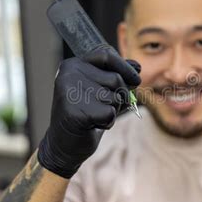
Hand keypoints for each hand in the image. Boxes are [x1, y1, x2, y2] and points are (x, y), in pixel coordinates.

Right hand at [38, 47, 140, 177]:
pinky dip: (108, 122)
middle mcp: (69, 75)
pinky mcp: (76, 112)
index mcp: (73, 65)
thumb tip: (137, 67)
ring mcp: (70, 93)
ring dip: (112, 110)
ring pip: (115, 97)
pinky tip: (92, 125)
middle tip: (102, 107)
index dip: (125, 68)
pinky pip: (110, 113)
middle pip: (115, 79)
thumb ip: (116, 76)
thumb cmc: (85, 114)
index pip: (106, 56)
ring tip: (94, 116)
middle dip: (118, 96)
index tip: (137, 79)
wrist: (63, 144)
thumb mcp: (100, 90)